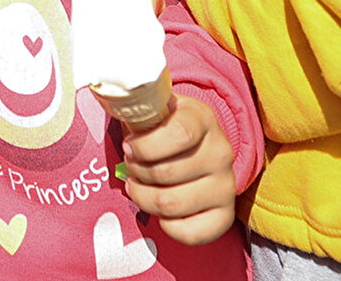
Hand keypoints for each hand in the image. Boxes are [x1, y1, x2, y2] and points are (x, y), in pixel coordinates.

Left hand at [121, 94, 236, 245]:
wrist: (201, 141)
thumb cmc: (169, 124)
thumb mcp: (158, 106)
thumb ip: (139, 109)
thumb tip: (115, 107)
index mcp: (203, 119)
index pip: (178, 135)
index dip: (145, 145)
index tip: (128, 146)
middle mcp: (220, 153)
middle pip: (167, 173)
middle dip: (136, 171)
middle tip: (130, 164)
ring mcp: (226, 186)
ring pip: (172, 205)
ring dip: (144, 197)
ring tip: (137, 185)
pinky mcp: (225, 215)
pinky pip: (191, 233)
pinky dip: (166, 225)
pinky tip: (159, 210)